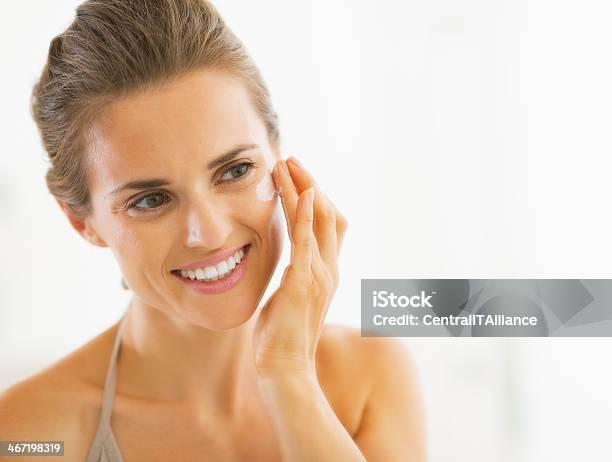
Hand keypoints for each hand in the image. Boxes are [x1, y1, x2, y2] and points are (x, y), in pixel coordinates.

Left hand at [253, 156, 347, 377]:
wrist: (285, 368)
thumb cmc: (282, 337)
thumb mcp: (291, 299)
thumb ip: (295, 277)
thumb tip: (288, 265)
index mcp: (327, 272)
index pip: (330, 225)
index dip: (316, 197)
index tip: (297, 177)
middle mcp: (330, 269)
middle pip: (330, 213)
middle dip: (312, 182)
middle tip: (292, 159)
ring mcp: (321, 274)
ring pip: (320, 218)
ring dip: (303, 186)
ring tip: (286, 163)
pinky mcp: (304, 280)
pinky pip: (307, 237)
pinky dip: (305, 210)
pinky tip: (300, 189)